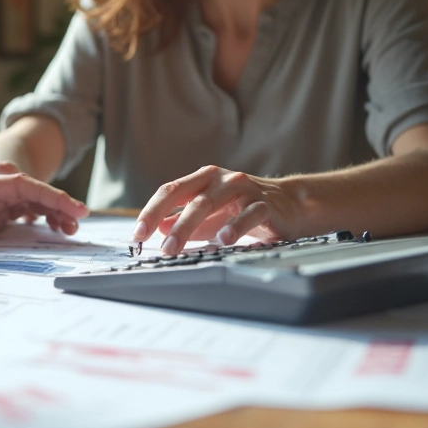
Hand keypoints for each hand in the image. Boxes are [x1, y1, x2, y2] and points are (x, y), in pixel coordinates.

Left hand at [0, 162, 89, 240]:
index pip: (24, 184)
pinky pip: (22, 221)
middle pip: (36, 195)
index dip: (50, 195)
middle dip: (60, 205)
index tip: (71, 205)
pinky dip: (41, 225)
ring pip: (33, 207)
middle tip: (81, 219)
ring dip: (54, 215)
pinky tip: (54, 234)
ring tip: (72, 230)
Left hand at [133, 166, 304, 254]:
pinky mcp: (265, 204)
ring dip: (190, 226)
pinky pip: (247, 214)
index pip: (171, 191)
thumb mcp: (210, 214)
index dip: (151, 211)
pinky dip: (234, 227)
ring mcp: (243, 189)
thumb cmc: (243, 209)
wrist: (289, 204)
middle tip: (158, 247)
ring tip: (175, 246)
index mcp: (203, 179)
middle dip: (170, 223)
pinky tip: (224, 240)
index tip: (138, 233)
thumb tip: (157, 228)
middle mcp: (221, 179)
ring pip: (211, 203)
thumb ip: (183, 219)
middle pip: (189, 198)